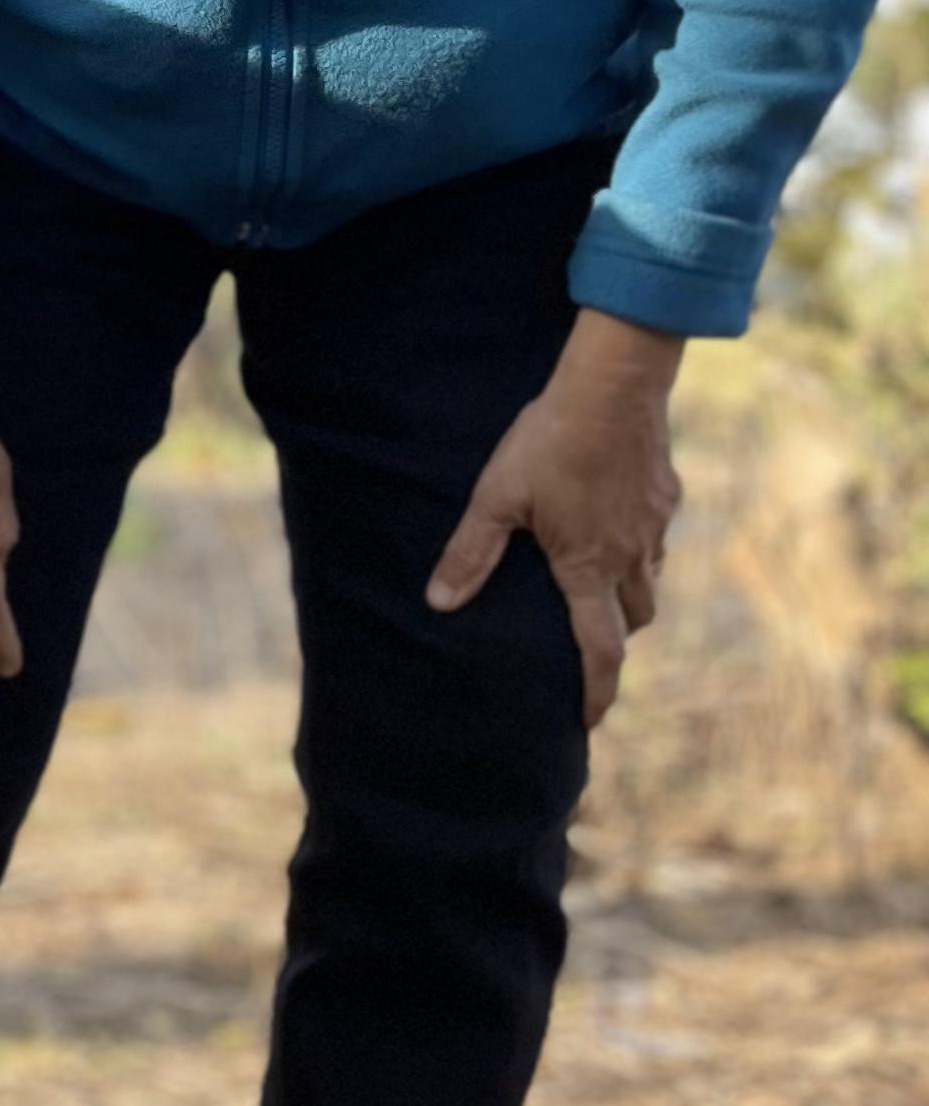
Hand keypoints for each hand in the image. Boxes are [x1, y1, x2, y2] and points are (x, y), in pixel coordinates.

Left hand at [427, 310, 684, 728]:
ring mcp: (655, 526)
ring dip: (628, 599)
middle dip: (611, 642)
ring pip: (650, 583)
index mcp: (588, 568)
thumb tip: (439, 603)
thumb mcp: (496, 496)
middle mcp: (631, 556)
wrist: (614, 384)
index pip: (599, 650)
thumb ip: (470, 552)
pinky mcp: (667, 495)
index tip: (589, 720)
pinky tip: (616, 533)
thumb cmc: (549, 439)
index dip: (596, 692)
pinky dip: (639, 553)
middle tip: (587, 651)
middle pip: (632, 622)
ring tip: (599, 596)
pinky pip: (658, 541)